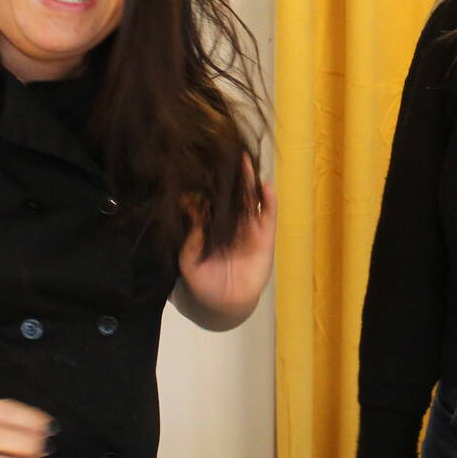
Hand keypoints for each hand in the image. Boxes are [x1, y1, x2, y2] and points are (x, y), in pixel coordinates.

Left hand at [172, 160, 275, 330]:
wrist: (224, 307)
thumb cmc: (203, 285)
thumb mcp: (188, 259)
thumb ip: (191, 234)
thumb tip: (188, 205)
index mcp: (214, 227)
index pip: (214, 199)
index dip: (212, 182)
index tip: (207, 161)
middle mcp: (232, 224)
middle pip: (234, 194)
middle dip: (232, 175)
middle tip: (229, 151)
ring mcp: (250, 230)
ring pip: (251, 200)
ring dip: (250, 181)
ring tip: (246, 160)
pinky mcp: (264, 238)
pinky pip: (268, 216)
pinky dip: (268, 201)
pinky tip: (265, 185)